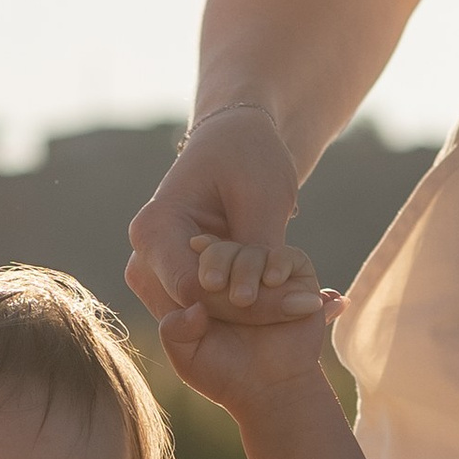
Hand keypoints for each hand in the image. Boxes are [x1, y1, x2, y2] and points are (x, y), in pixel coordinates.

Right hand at [126, 106, 310, 329]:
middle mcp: (145, 259)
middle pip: (197, 309)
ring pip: (206, 316)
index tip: (301, 303)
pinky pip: (213, 310)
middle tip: (314, 305)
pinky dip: (251, 308)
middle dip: (255, 313)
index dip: (246, 304)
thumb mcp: (261, 196)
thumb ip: (257, 248)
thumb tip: (254, 298)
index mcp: (153, 230)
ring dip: (255, 315)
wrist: (234, 141)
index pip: (193, 288)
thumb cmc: (246, 156)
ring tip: (307, 302)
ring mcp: (157, 276)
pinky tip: (291, 298)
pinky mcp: (177, 284)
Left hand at [151, 245, 343, 418]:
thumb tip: (194, 305)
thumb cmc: (225, 374)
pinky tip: (272, 280)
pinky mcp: (297, 279)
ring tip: (244, 300)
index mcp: (205, 289)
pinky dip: (279, 263)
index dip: (192, 260)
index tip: (194, 275)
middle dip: (215, 260)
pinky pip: (288, 256)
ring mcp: (265, 276)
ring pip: (251, 250)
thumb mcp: (187, 356)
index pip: (192, 259)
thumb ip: (174, 329)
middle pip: (221, 248)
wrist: (271, 391)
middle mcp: (234, 277)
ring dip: (245, 269)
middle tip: (213, 284)